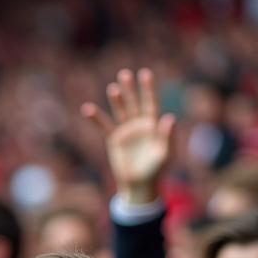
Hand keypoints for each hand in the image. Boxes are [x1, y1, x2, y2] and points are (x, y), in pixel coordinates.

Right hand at [82, 68, 174, 205]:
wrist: (139, 183)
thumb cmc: (156, 169)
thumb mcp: (164, 153)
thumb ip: (167, 136)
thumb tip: (170, 117)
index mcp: (153, 124)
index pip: (151, 103)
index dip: (148, 89)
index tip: (145, 74)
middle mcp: (139, 124)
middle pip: (134, 103)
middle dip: (130, 89)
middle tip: (124, 74)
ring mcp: (126, 130)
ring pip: (120, 111)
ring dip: (116, 100)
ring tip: (112, 88)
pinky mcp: (114, 139)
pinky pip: (104, 126)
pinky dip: (96, 118)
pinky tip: (87, 109)